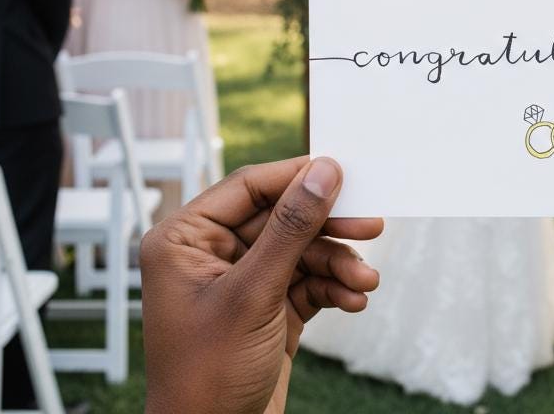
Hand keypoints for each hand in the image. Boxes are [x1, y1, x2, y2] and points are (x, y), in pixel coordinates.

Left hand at [141, 157, 382, 413]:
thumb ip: (290, 229)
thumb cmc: (204, 378)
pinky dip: (333, 288)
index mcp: (184, 240)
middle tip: (369, 226)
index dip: (297, 179)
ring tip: (365, 283)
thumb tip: (322, 174)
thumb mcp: (252, 295)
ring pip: (302, 251)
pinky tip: (353, 300)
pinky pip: (308, 281)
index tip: (343, 174)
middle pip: (283, 218)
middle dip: (328, 229)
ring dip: (337, 265)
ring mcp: (241, 282)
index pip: (248, 188)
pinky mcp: (267, 308)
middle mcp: (210, 255)